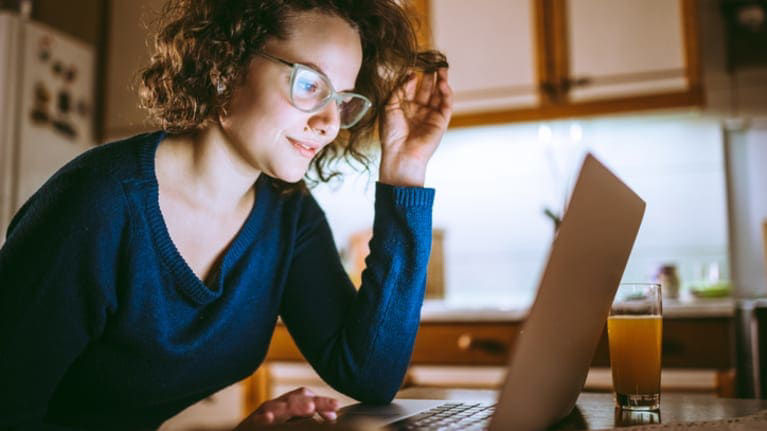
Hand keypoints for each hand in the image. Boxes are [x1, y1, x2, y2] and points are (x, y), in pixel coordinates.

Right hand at [233, 387, 339, 429]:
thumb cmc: (268, 427)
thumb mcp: (287, 421)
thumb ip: (306, 418)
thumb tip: (331, 417)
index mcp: (285, 405)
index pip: (305, 395)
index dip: (322, 401)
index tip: (336, 410)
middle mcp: (274, 407)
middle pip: (297, 399)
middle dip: (316, 401)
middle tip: (334, 405)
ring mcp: (260, 416)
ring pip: (277, 407)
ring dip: (294, 406)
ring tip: (310, 409)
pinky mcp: (249, 426)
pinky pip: (256, 422)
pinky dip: (262, 420)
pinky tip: (269, 419)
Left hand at [379, 67, 452, 186]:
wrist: (400, 153)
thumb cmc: (391, 133)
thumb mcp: (390, 106)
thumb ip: (401, 89)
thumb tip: (412, 74)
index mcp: (405, 108)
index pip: (412, 88)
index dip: (414, 77)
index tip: (414, 65)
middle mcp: (419, 110)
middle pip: (427, 88)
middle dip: (430, 75)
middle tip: (432, 61)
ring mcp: (431, 115)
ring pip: (438, 94)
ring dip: (441, 80)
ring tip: (441, 67)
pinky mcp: (441, 121)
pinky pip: (446, 104)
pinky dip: (446, 92)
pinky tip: (442, 83)